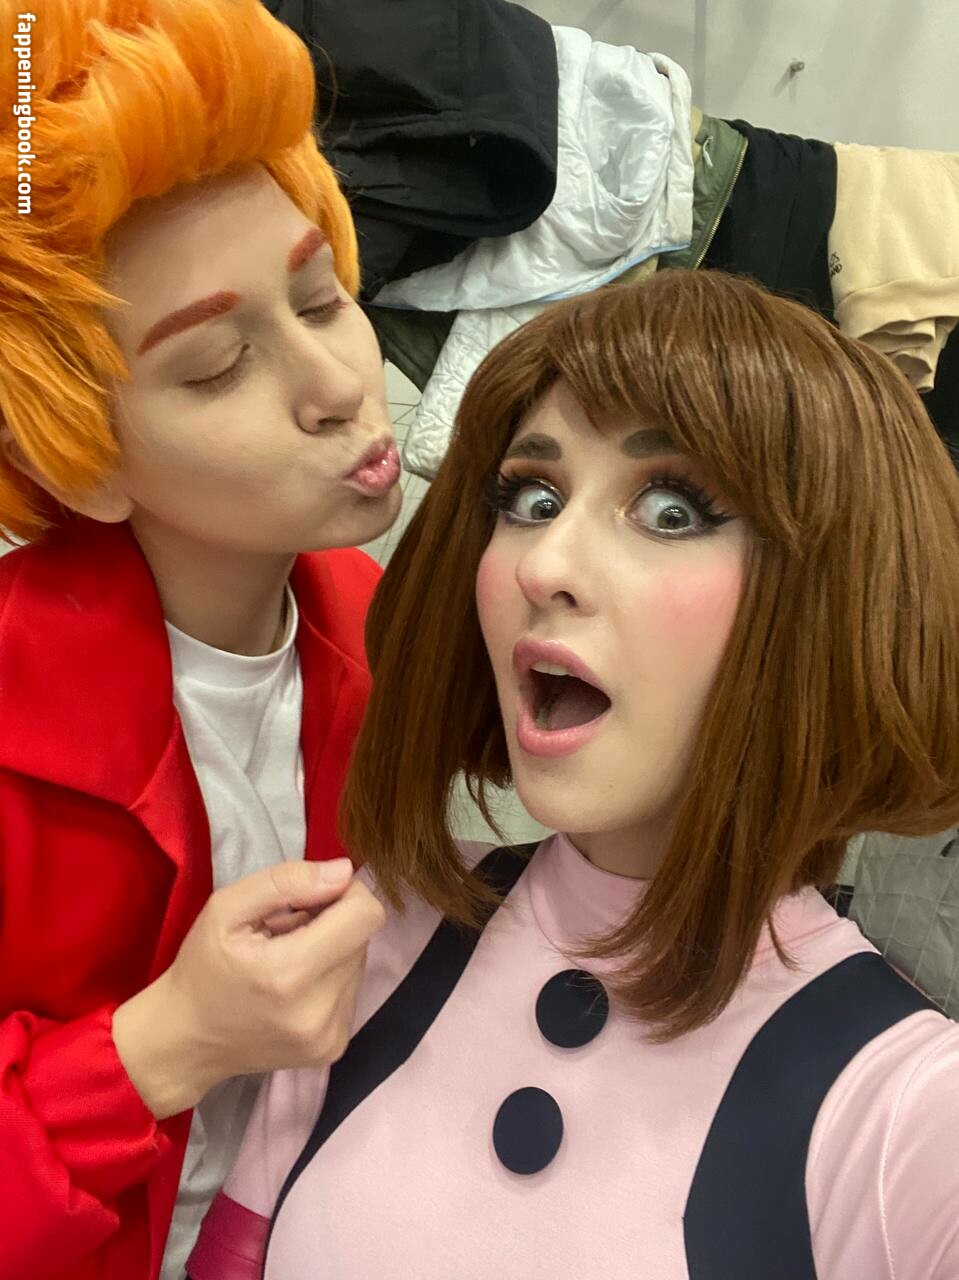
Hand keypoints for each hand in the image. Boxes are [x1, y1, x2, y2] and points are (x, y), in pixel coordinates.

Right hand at [112, 859, 384, 1118]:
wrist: (186, 1042)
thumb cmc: (202, 968)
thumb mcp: (226, 909)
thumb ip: (286, 881)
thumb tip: (344, 871)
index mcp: (291, 973)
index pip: (366, 916)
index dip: (346, 894)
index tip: (312, 896)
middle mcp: (320, 1010)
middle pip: (362, 938)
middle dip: (332, 922)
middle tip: (288, 930)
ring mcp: (330, 1036)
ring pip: (359, 963)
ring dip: (331, 950)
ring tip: (287, 959)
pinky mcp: (334, 1048)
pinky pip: (351, 991)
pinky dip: (329, 979)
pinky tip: (294, 986)